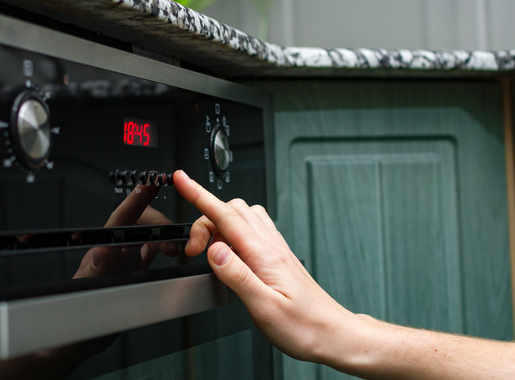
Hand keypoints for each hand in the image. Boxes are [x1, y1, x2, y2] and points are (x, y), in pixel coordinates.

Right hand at [173, 169, 359, 363]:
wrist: (332, 333)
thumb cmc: (303, 326)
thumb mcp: (264, 307)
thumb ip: (236, 275)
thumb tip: (213, 250)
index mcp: (264, 255)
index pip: (225, 216)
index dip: (199, 195)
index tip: (182, 180)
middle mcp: (271, 246)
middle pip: (230, 211)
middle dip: (204, 220)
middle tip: (193, 250)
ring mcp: (276, 248)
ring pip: (243, 214)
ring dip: (219, 222)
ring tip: (208, 248)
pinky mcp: (278, 256)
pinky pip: (254, 227)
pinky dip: (234, 229)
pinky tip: (230, 250)